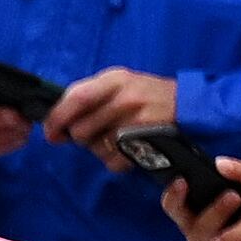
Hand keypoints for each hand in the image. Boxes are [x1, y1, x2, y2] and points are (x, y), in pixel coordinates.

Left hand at [45, 67, 177, 158]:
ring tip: (116, 136)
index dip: (57, 119)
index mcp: (115, 79)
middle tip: (94, 132)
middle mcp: (126, 98)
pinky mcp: (146, 143)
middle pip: (81, 129)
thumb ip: (86, 98)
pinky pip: (113, 161)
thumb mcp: (119, 84)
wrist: (190, 103)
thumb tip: (54, 127)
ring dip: (98, 148)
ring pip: (95, 147)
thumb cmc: (146, 95)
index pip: (76, 99)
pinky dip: (114, 159)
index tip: (50, 132)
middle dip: (80, 137)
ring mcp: (138, 121)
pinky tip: (127, 147)